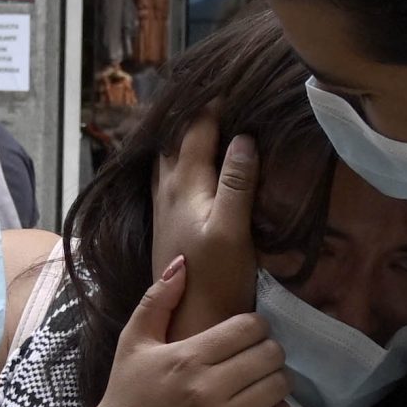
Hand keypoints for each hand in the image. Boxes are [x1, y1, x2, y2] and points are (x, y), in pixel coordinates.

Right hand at [74, 257, 293, 406]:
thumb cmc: (125, 394)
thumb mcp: (133, 341)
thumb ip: (158, 299)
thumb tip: (183, 262)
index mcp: (187, 357)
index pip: (248, 327)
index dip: (256, 325)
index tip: (247, 333)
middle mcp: (208, 388)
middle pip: (269, 355)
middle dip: (269, 350)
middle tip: (257, 356)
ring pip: (278, 387)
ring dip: (277, 379)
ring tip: (263, 380)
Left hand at [152, 113, 259, 325]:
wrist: (188, 325)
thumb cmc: (216, 280)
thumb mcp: (232, 230)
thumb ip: (236, 182)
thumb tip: (242, 137)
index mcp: (184, 185)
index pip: (195, 128)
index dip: (213, 103)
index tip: (235, 81)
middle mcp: (167, 191)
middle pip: (175, 138)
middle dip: (194, 113)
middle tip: (217, 92)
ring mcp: (164, 209)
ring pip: (167, 157)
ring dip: (183, 134)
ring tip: (201, 118)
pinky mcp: (166, 226)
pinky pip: (168, 175)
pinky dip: (180, 156)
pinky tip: (189, 163)